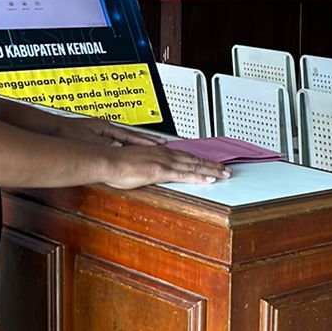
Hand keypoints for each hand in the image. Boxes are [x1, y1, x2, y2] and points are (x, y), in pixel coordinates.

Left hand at [51, 112, 161, 149]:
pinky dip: (121, 144)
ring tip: (148, 146)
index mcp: (107, 128)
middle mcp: (105, 128)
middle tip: (160, 143)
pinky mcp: (93, 133)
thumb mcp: (91, 143)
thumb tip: (121, 152)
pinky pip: (113, 139)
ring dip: (134, 142)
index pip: (132, 136)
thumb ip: (108, 148)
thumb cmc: (67, 133)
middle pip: (130, 135)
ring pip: (122, 137)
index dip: (146, 141)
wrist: (52, 128)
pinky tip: (123, 150)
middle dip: (145, 140)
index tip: (159, 144)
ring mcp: (100, 130)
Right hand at [99, 144, 229, 189]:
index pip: (184, 155)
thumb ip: (144, 165)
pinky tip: (209, 179)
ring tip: (224, 174)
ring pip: (194, 165)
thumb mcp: (133, 163)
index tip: (208, 162)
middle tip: (225, 168)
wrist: (106, 161)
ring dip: (211, 169)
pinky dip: (199, 176)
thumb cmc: (114, 162)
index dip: (198, 159)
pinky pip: (185, 174)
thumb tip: (147, 170)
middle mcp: (164, 154)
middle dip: (211, 164)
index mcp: (158, 151)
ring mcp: (164, 162)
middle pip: (193, 159)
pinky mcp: (161, 172)